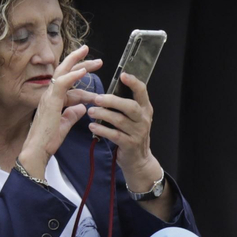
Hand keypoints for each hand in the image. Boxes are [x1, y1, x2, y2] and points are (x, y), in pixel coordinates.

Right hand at [17, 45, 96, 178]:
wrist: (37, 150)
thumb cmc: (48, 140)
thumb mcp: (64, 125)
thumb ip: (72, 115)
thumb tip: (82, 108)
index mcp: (53, 99)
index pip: (67, 81)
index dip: (81, 76)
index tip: (93, 73)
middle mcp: (49, 94)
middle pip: (65, 72)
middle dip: (80, 62)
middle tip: (96, 59)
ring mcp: (48, 96)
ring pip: (62, 72)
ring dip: (79, 64)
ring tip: (95, 60)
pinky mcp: (50, 101)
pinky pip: (61, 83)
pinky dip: (73, 76)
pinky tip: (83, 71)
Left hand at [84, 71, 159, 190]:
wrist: (139, 160)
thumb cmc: (131, 134)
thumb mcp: (133, 118)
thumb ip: (124, 105)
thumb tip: (105, 93)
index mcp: (145, 108)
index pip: (142, 91)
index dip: (133, 82)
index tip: (122, 75)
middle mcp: (144, 119)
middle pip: (130, 106)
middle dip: (112, 100)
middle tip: (96, 98)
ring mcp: (138, 133)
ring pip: (120, 120)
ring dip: (103, 115)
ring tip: (91, 112)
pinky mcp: (130, 144)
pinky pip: (114, 135)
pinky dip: (102, 130)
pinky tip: (92, 127)